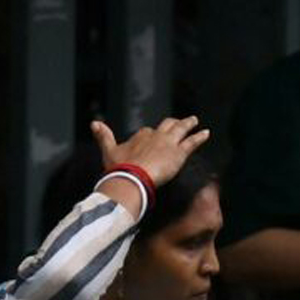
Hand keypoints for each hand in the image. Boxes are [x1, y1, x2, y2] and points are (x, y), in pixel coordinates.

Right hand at [92, 116, 209, 186]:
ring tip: (194, 121)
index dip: (149, 135)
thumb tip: (94, 123)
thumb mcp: (108, 151)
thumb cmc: (119, 168)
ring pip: (181, 129)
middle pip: (166, 125)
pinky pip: (192, 141)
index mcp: (140, 136)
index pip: (146, 132)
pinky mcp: (179, 152)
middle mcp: (155, 135)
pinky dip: (199, 137)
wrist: (133, 178)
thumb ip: (103, 136)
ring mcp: (169, 143)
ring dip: (188, 124)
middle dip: (172, 123)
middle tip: (178, 123)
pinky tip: (206, 133)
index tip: (150, 138)